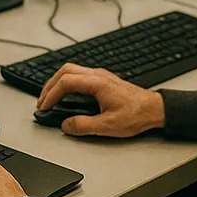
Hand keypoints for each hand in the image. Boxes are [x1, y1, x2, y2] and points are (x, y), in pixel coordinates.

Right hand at [37, 64, 165, 137]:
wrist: (155, 109)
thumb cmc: (137, 114)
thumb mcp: (108, 126)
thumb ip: (84, 125)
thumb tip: (66, 125)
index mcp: (97, 83)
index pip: (65, 82)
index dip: (51, 95)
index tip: (44, 107)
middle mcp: (98, 75)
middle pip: (65, 70)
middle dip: (49, 85)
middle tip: (42, 101)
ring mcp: (100, 75)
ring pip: (71, 70)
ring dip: (57, 82)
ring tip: (50, 97)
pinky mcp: (103, 80)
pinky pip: (79, 74)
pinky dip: (67, 82)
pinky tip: (66, 94)